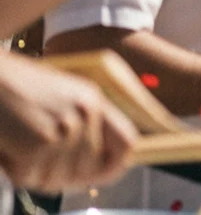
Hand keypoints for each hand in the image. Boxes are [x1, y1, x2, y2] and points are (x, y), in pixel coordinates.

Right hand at [0, 53, 137, 190]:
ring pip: (58, 179)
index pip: (126, 142)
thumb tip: (94, 160)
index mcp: (93, 100)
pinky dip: (15, 170)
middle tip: (39, 162)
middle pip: (88, 169)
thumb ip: (81, 121)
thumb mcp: (60, 94)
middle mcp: (84, 115)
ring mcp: (63, 130)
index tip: (104, 173)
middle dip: (64, 174)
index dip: (116, 164)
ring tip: (21, 147)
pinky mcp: (37, 144)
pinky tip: (8, 149)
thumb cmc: (14, 86)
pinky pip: (31, 178)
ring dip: (37, 172)